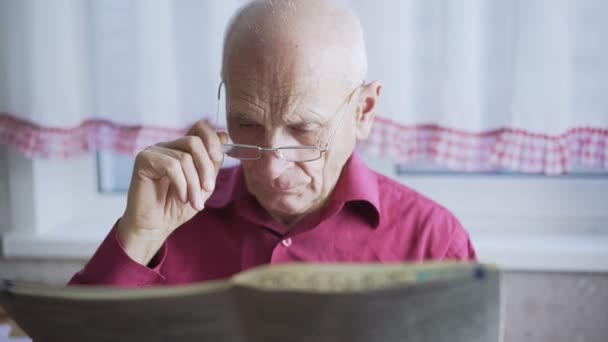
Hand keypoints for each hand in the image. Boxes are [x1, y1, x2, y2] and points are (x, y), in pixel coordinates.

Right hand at [117, 121, 227, 264]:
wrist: (154, 227)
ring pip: (184, 157)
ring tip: (194, 202)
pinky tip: (181, 198)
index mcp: (181, 149)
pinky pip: (170, 165)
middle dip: (205, 167)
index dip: (212, 138)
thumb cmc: (177, 207)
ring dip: (194, 184)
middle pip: (194, 141)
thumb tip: (224, 135)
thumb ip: (212, 162)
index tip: (218, 158)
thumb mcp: (203, 185)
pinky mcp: (143, 160)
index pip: (199, 127)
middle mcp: (167, 146)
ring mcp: (154, 151)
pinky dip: (181, 185)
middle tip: (208, 189)